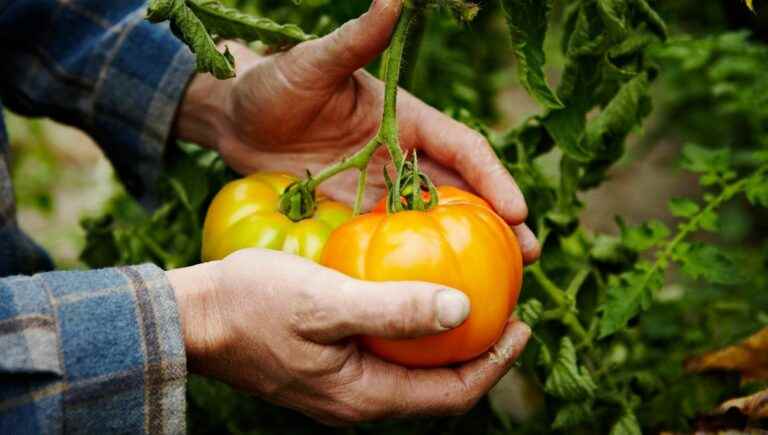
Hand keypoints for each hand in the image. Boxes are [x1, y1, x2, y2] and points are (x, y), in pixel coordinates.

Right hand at [168, 249, 530, 424]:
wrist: (193, 317)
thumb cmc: (252, 305)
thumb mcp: (325, 301)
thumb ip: (393, 309)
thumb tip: (462, 309)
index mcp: (365, 396)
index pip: (453, 392)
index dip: (496, 362)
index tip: (523, 322)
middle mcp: (359, 401)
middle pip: (439, 385)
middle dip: (479, 351)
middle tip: (505, 308)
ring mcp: (343, 386)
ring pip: (414, 370)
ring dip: (446, 339)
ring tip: (471, 299)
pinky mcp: (329, 366)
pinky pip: (387, 355)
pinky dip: (413, 330)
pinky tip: (415, 295)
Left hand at [175, 0, 539, 262]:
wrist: (233, 117)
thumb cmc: (274, 83)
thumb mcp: (314, 62)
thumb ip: (356, 39)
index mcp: (407, 118)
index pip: (463, 148)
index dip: (493, 177)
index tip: (516, 210)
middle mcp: (403, 155)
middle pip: (462, 191)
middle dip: (498, 222)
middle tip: (529, 257)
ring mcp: (381, 187)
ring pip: (434, 221)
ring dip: (465, 247)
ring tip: (496, 284)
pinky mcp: (356, 211)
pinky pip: (393, 239)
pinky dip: (416, 260)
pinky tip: (428, 288)